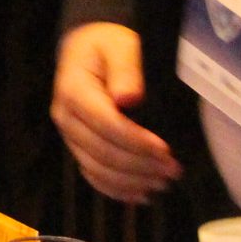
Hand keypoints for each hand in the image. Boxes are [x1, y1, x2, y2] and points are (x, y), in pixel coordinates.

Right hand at [51, 22, 183, 201]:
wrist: (88, 50)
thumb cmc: (108, 47)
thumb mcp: (120, 46)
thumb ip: (126, 69)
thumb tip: (129, 98)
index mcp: (73, 90)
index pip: (105, 124)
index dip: (136, 141)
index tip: (167, 150)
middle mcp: (66, 116)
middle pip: (101, 152)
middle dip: (140, 165)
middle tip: (174, 170)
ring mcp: (69, 135)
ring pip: (97, 169)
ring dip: (132, 181)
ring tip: (164, 183)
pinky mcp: (77, 146)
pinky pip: (92, 176)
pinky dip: (116, 190)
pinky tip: (142, 195)